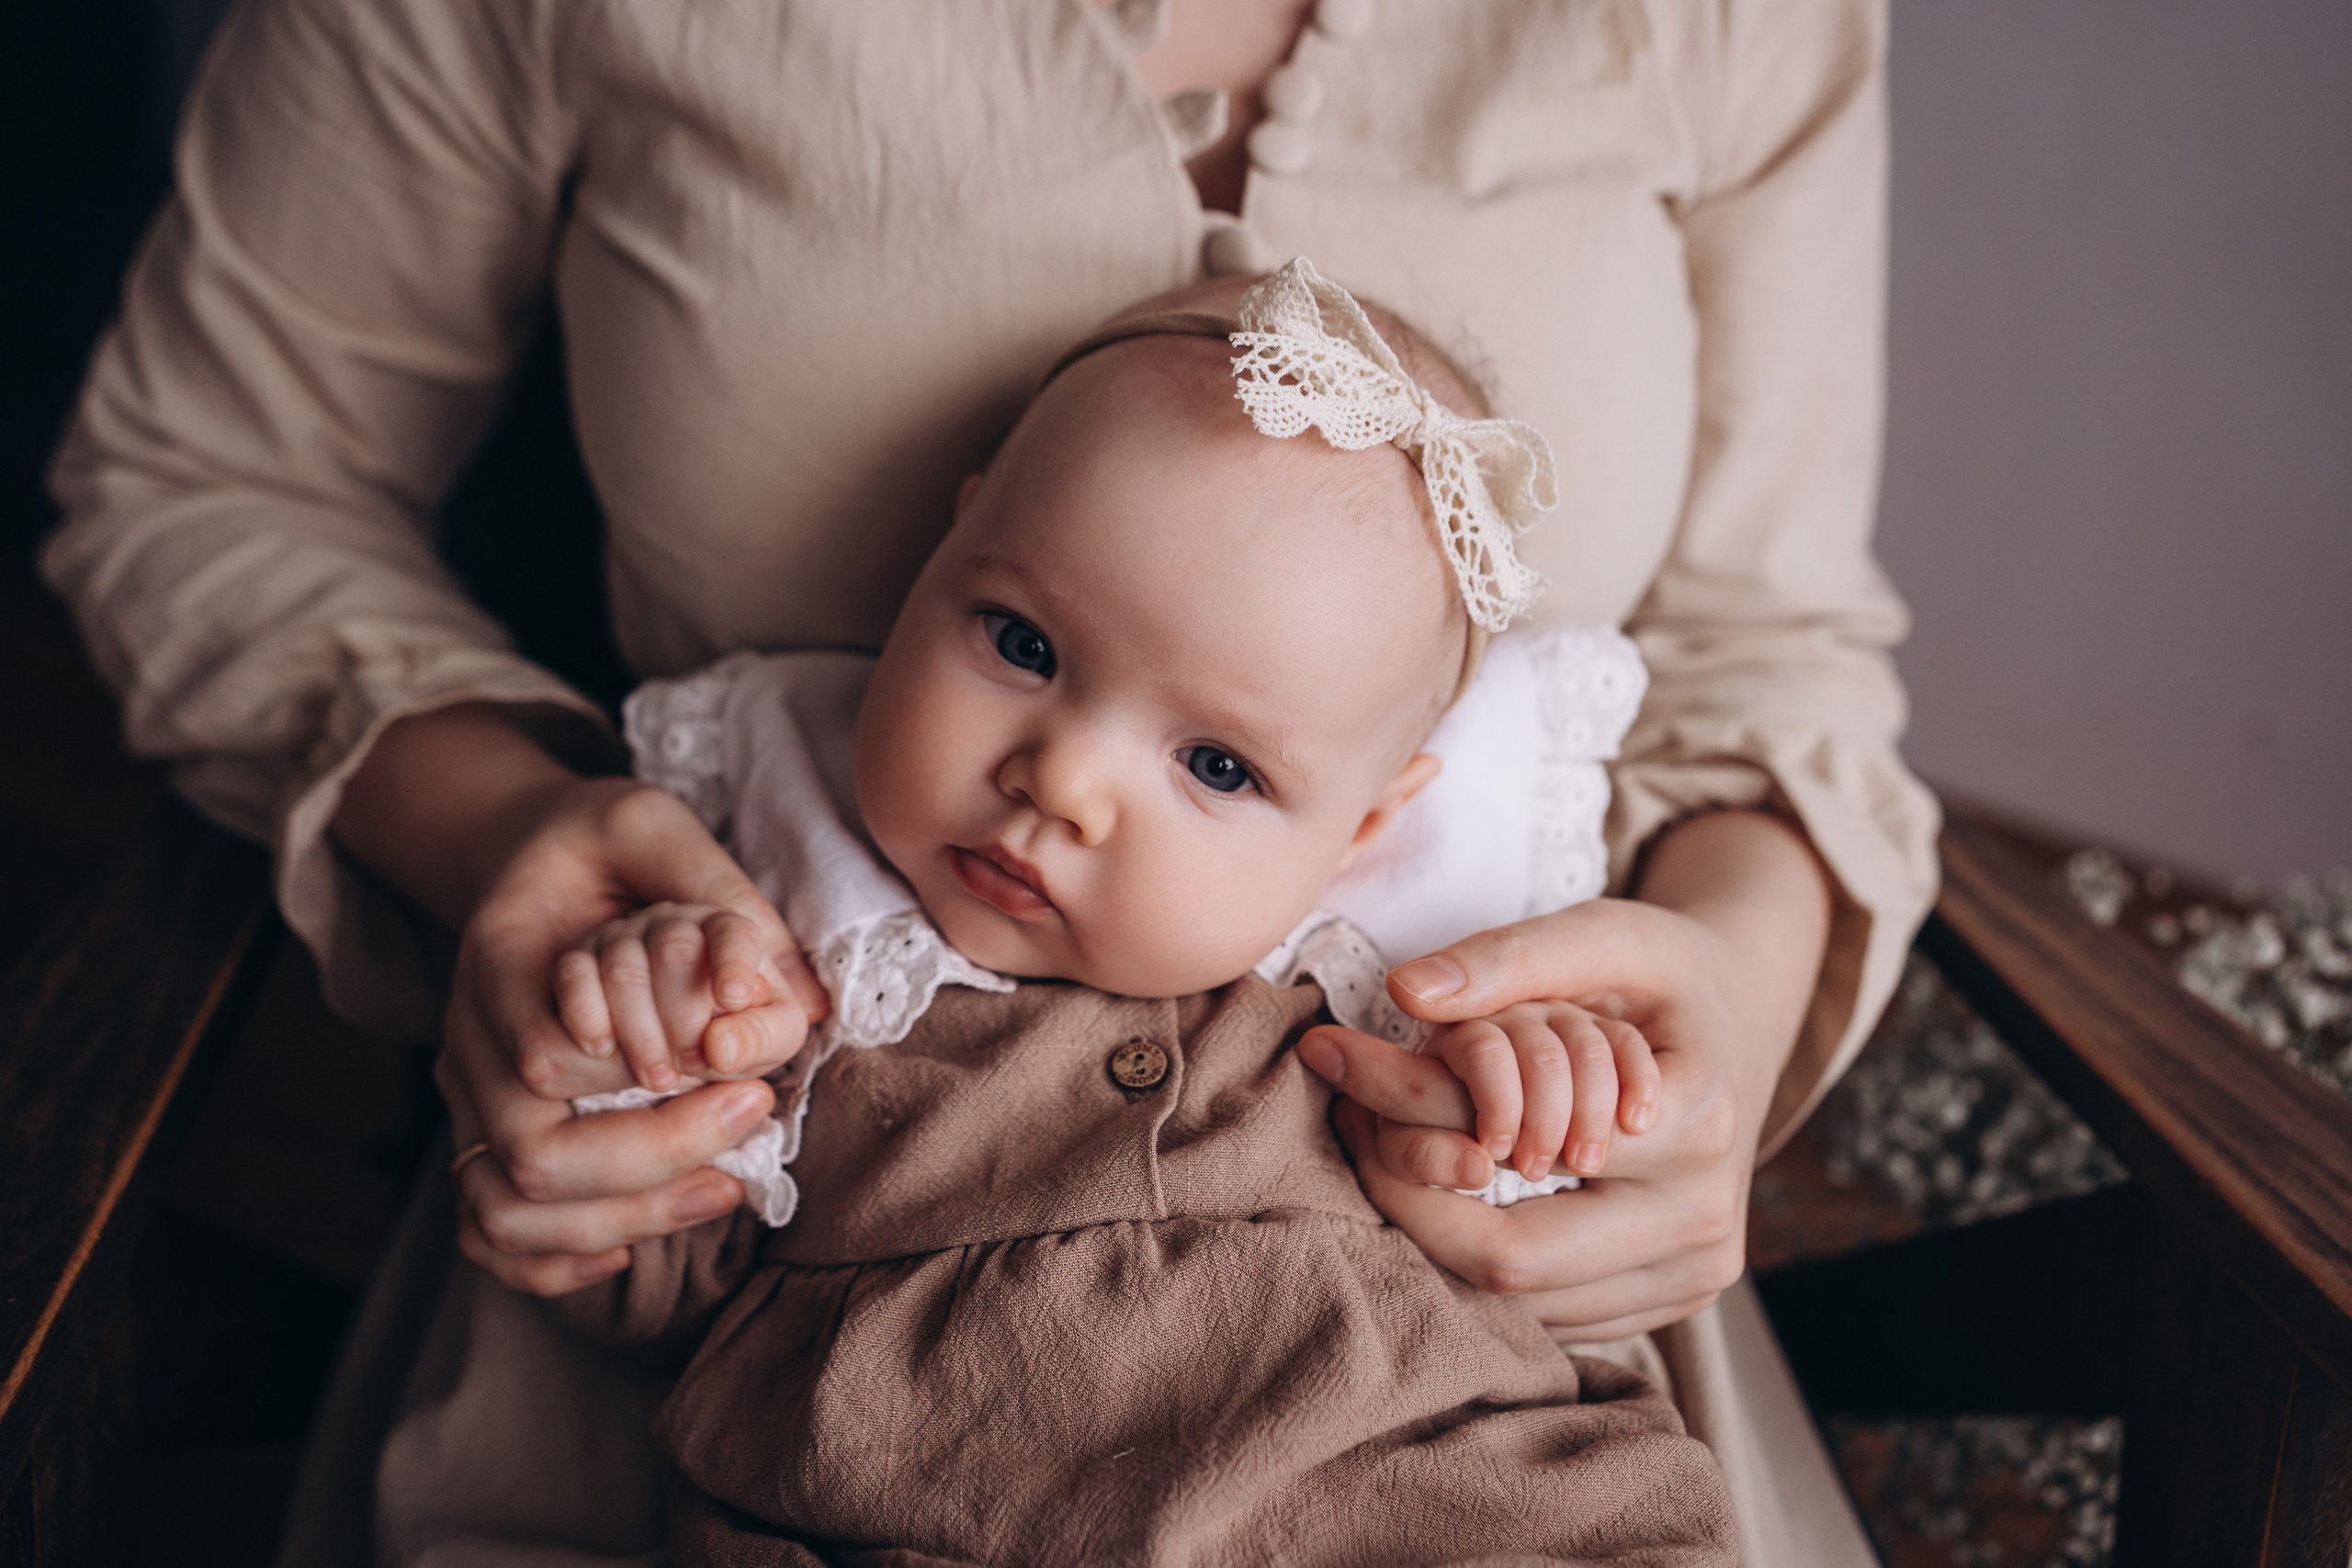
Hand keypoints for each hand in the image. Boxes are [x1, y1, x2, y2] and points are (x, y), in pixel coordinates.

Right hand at [441, 780, 829, 1293]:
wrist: (528, 851)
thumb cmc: (599, 840)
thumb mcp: (653, 824)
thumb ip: (715, 892)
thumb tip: (794, 994)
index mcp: (495, 963)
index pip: (546, 1064)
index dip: (647, 1095)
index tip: (748, 1085)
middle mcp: (468, 1043)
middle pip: (527, 1156)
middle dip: (649, 1162)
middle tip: (749, 1128)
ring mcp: (468, 1097)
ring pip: (501, 1210)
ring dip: (615, 1221)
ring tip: (720, 1190)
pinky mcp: (483, 1131)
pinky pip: (482, 1229)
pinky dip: (544, 1261)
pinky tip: (625, 1255)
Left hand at [1304, 810, 1830, 1338]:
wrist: (1747, 1020)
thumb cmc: (1666, 972)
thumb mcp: (1601, 934)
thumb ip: (1506, 958)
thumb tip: (1407, 993)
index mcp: (1697, 1124)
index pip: (1518, 1156)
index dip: (1412, 1118)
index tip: (1336, 1059)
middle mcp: (1702, 1220)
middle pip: (1510, 1263)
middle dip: (1407, 1198)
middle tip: (1351, 1123)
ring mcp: (1692, 1276)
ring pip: (1520, 1306)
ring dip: (1435, 1235)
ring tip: (1388, 1146)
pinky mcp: (1671, 1302)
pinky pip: (1548, 1315)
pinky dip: (1480, 1262)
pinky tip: (1448, 1190)